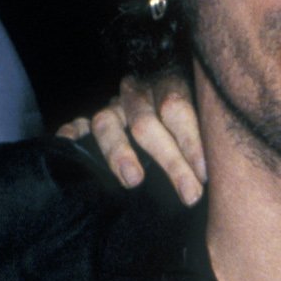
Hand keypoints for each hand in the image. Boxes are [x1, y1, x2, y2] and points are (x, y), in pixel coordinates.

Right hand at [57, 74, 206, 204]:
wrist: (163, 111)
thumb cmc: (189, 131)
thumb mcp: (204, 125)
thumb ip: (206, 145)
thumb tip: (214, 182)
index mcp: (169, 86)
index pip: (177, 108)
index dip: (191, 141)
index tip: (205, 174)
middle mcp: (138, 94)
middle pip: (146, 122)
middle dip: (170, 160)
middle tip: (189, 194)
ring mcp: (112, 108)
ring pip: (106, 122)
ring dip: (119, 152)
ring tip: (133, 180)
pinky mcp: (90, 123)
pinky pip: (77, 127)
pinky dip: (71, 136)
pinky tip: (67, 145)